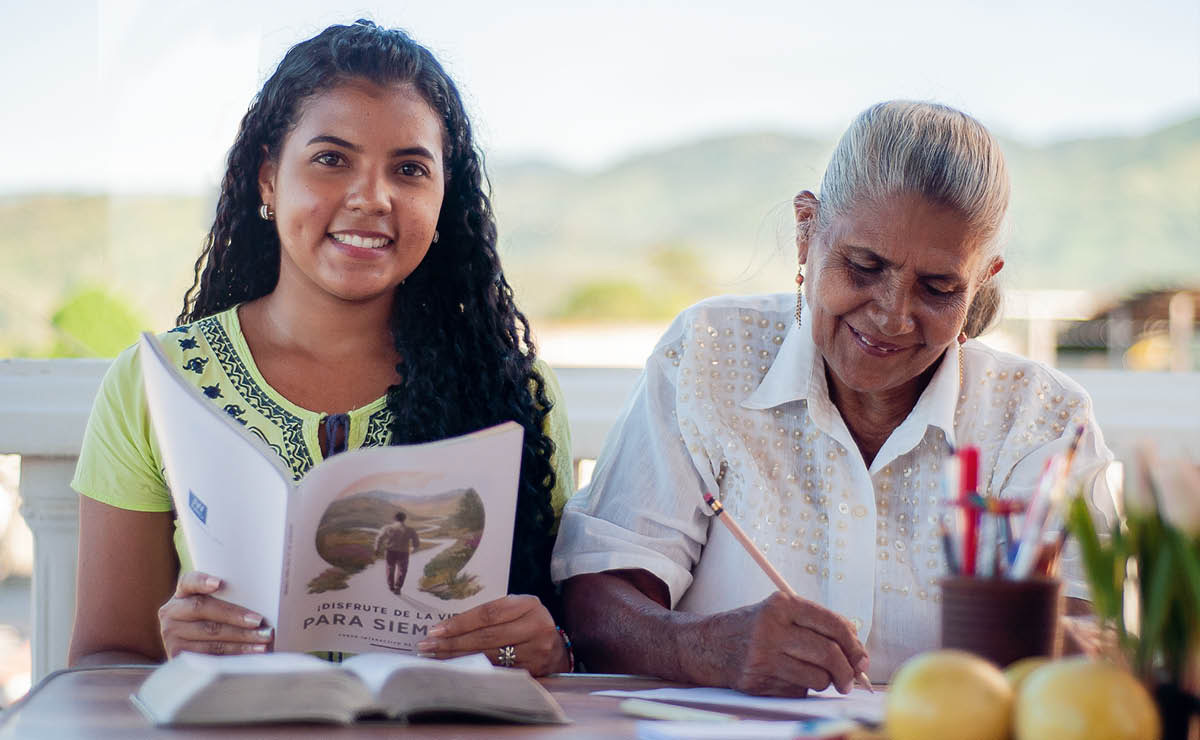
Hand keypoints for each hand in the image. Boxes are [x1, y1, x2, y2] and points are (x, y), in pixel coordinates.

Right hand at [158, 571, 273, 657]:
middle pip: (204, 609)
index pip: (189, 581)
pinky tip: (250, 654)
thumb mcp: (212, 605)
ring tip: (263, 640)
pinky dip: (234, 654)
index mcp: (182, 593)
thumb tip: (260, 596)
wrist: (187, 649)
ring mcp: (171, 635)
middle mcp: (171, 613)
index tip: (218, 583)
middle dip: (235, 616)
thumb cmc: (211, 620)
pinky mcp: (177, 655)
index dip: (202, 581)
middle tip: (258, 621)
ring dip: (241, 639)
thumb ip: (227, 597)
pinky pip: (210, 655)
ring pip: (210, 635)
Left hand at [415, 594, 567, 675]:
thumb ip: (491, 614)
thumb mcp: (516, 610)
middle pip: (486, 636)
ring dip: (459, 658)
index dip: (460, 622)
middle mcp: (536, 626)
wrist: (556, 649)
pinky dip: (474, 669)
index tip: (436, 630)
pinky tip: (457, 668)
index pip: (488, 614)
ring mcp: (536, 651)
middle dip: (453, 643)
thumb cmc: (527, 624)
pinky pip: (497, 670)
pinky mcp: (532, 670)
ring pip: (490, 656)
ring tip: (435, 658)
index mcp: (528, 604)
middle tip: (427, 647)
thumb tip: (448, 626)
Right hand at [711, 591, 867, 696]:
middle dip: (846, 671)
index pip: (833, 625)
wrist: (709, 644)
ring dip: (823, 682)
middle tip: (849, 680)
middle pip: (828, 654)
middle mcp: (771, 628)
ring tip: (813, 675)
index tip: (861, 659)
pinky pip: (797, 691)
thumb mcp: (782, 613)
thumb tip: (859, 653)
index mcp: (782, 605)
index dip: (855, 645)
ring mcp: (762, 656)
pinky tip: (785, 677)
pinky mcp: (756, 681)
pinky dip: (800, 688)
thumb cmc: (756, 628)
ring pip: (817, 678)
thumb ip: (819, 626)